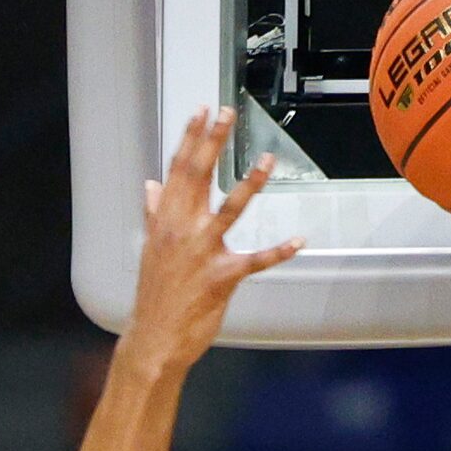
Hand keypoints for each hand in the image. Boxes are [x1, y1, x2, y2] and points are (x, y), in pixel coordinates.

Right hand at [119, 107, 302, 376]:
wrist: (154, 338)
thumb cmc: (156, 294)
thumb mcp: (151, 248)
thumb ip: (155, 214)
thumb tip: (151, 187)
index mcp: (166, 222)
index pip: (178, 171)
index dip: (191, 139)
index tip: (202, 111)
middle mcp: (182, 231)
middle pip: (199, 178)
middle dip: (214, 143)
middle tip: (228, 113)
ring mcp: (203, 253)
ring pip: (229, 211)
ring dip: (250, 184)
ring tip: (268, 159)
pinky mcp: (222, 277)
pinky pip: (255, 261)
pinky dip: (278, 251)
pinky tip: (299, 239)